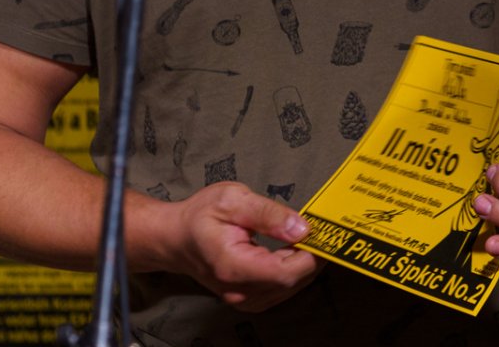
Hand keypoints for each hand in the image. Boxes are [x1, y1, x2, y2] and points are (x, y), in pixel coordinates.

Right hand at [151, 182, 323, 310]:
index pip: (285, 273)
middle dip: (312, 257)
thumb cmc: (200, 216)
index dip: (311, 256)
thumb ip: (269, 214)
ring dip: (304, 264)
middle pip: (290, 282)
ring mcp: (242, 298)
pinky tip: (294, 250)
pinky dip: (292, 271)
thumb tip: (301, 228)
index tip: (323, 234)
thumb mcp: (234, 200)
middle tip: (323, 230)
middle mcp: (239, 290)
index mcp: (234, 266)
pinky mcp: (247, 298)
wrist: (175, 238)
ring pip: (288, 288)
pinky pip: (279, 289)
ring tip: (310, 237)